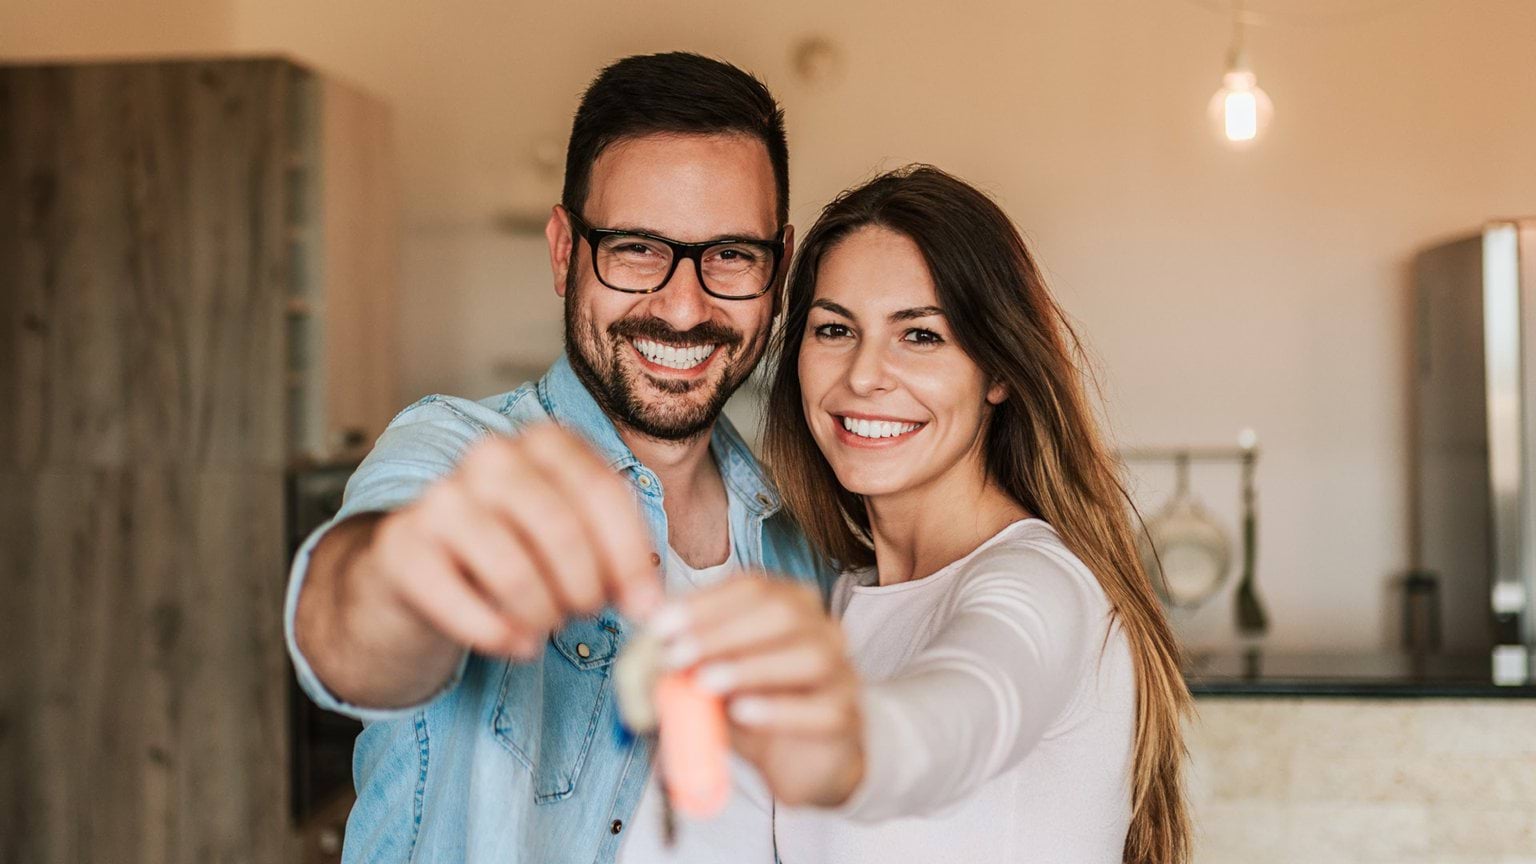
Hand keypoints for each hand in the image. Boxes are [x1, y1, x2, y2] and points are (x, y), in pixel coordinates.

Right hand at [357, 423, 661, 658]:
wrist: (417, 572)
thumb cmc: (512, 551)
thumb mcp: (570, 536)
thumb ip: (616, 555)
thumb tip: (651, 605)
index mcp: (543, 441)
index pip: (603, 492)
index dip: (631, 557)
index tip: (645, 606)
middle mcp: (490, 456)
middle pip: (563, 531)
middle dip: (587, 590)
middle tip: (587, 615)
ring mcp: (441, 498)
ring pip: (517, 573)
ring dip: (545, 617)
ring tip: (547, 625)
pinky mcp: (403, 548)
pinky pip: (468, 607)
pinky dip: (501, 637)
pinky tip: (515, 643)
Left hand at [652, 575, 864, 806]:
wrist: (803, 760)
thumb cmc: (756, 706)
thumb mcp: (715, 677)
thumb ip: (689, 659)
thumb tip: (643, 642)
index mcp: (791, 604)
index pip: (753, 586)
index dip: (705, 602)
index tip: (660, 624)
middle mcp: (823, 629)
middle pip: (783, 613)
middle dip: (723, 632)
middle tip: (677, 655)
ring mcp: (842, 672)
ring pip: (808, 656)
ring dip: (750, 666)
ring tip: (705, 682)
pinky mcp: (846, 717)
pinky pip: (819, 709)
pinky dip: (777, 709)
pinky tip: (741, 712)